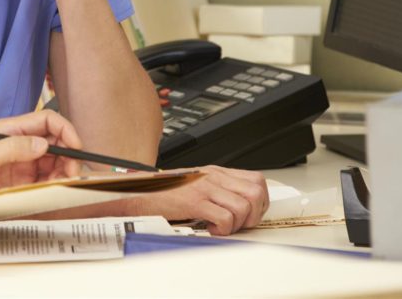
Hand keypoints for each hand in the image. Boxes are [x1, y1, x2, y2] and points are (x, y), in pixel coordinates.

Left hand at [0, 110, 83, 202]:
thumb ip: (11, 149)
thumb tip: (42, 144)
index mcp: (11, 130)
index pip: (47, 121)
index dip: (65, 130)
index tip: (75, 147)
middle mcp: (19, 144)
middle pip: (55, 142)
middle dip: (69, 154)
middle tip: (71, 173)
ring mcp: (21, 163)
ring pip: (54, 162)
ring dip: (63, 171)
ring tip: (61, 183)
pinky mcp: (21, 181)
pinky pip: (45, 179)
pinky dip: (54, 183)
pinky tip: (53, 189)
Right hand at [134, 165, 268, 234]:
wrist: (140, 193)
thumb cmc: (166, 192)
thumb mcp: (197, 183)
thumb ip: (218, 189)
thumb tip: (241, 205)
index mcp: (217, 172)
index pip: (256, 180)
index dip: (261, 201)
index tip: (252, 213)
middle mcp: (214, 176)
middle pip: (256, 193)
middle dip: (254, 214)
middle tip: (240, 223)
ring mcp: (205, 188)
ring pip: (244, 207)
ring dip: (238, 224)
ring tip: (223, 227)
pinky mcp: (195, 202)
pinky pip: (225, 218)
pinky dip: (223, 230)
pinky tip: (211, 229)